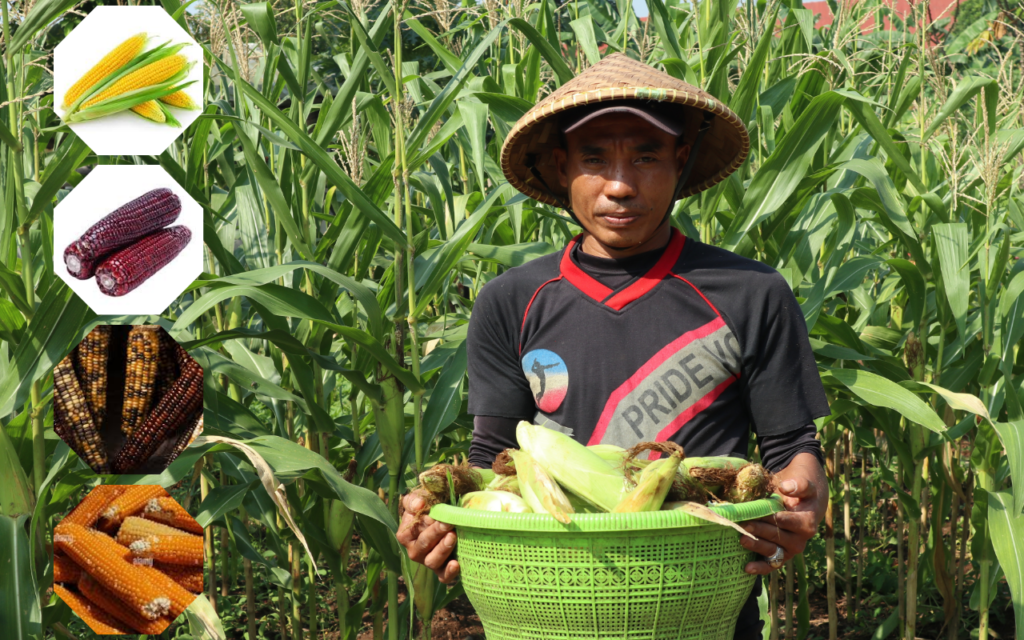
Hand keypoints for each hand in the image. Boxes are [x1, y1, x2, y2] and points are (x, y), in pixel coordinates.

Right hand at [396, 489, 459, 583]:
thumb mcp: (418, 500)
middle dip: (436, 533)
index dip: (422, 523)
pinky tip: (456, 564)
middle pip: (423, 545)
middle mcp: (414, 551)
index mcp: (405, 536)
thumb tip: (419, 504)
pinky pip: (443, 577)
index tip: (434, 514)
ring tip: (452, 537)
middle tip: (448, 523)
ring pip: (432, 561)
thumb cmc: (428, 508)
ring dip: (442, 549)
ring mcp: (428, 561)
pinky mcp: (441, 570)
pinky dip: (449, 573)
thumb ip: (413, 500)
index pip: (411, 531)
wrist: (445, 518)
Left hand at [738, 453, 827, 574]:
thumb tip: (785, 487)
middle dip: (761, 531)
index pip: (789, 522)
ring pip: (773, 551)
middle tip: (744, 524)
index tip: (762, 513)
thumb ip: (800, 485)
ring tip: (742, 540)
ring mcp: (789, 550)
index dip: (775, 518)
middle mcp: (799, 540)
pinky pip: (770, 565)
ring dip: (757, 547)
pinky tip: (747, 568)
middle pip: (778, 537)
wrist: (803, 507)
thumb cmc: (801, 495)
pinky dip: (759, 568)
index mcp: (807, 524)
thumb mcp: (806, 486)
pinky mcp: (780, 556)